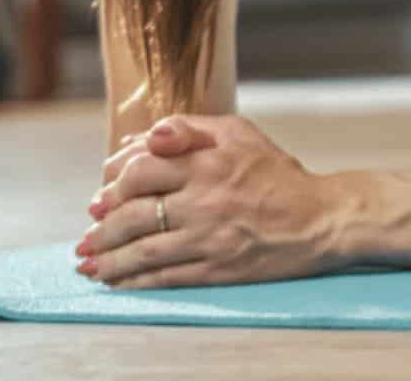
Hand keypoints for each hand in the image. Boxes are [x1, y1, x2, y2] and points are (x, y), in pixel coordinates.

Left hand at [77, 115, 340, 289]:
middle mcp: (205, 200)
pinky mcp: (218, 269)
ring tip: (88, 262)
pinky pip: (165, 276)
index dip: (112, 180)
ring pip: (142, 250)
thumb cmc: (278, 174)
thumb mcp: (240, 134)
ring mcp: (210, 237)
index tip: (102, 192)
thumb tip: (143, 136)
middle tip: (88, 233)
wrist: (322, 218)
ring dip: (107, 259)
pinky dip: (134, 281)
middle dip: (101, 227)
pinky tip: (116, 282)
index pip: (140, 169)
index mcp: (208, 163)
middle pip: (132, 214)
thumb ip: (191, 127)